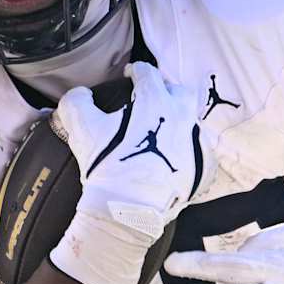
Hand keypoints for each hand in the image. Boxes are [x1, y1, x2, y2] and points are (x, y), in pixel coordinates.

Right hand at [49, 62, 217, 283]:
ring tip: (162, 133)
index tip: (129, 76)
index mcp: (156, 100)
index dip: (135, 71)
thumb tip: (81, 94)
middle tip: (151, 101)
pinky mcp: (206, 167)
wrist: (129, 212)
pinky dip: (188, 151)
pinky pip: (199, 152)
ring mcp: (198, 142)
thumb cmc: (107, 167)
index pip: (148, 73)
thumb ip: (77, 102)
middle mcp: (183, 116)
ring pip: (192, 122)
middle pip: (179, 91)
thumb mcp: (82, 129)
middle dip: (165, 90)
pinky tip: (174, 159)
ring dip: (178, 122)